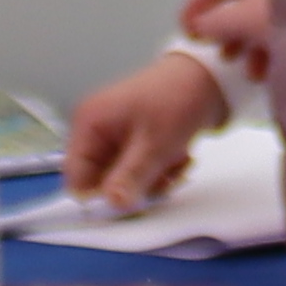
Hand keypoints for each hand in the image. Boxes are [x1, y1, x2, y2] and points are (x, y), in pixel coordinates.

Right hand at [65, 51, 228, 209]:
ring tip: (174, 164)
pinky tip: (179, 159)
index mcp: (90, 124)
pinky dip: (160, 172)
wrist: (209, 78)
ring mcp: (117, 138)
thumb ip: (130, 177)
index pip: (76, 175)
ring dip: (152, 181)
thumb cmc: (177, 99)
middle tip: (161, 180)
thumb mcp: (154, 144)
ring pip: (124, 181)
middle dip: (133, 187)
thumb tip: (112, 205)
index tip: (125, 207)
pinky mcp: (136, 143)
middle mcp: (98, 132)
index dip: (96, 196)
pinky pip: (140, 173)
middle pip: (102, 182)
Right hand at [176, 0, 280, 72]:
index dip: (197, 5)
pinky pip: (283, 33)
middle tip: (220, 54)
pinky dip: (273, 51)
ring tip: (250, 71)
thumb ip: (215, 24)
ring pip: (262, 22)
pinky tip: (272, 71)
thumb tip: (198, 27)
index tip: (185, 28)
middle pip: (239, 5)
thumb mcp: (242, 19)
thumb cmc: (285, 9)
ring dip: (251, 47)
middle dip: (228, 34)